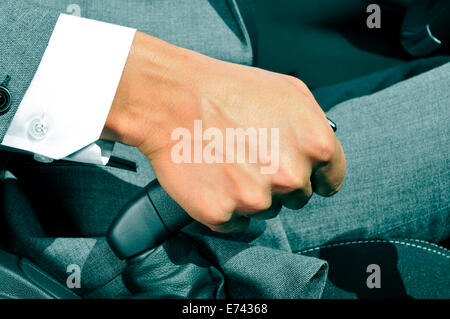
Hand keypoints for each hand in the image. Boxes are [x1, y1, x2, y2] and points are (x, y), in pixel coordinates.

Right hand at [104, 32, 345, 232]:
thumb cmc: (229, 91)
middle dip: (279, 183)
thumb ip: (316, 126)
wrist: (173, 99)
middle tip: (251, 158)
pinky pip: (234, 221)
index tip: (296, 171)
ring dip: (250, 195)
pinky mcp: (222, 214)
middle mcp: (290, 177)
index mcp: (315, 146)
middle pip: (297, 198)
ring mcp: (255, 199)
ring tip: (228, 163)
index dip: (314, 176)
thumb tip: (320, 153)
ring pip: (265, 210)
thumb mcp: (290, 91)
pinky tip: (213, 179)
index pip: (331, 181)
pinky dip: (225, 206)